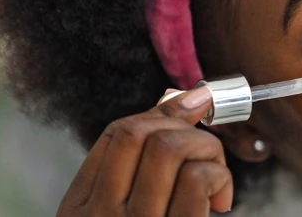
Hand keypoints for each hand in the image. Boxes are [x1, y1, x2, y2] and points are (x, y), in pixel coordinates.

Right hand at [57, 87, 232, 215]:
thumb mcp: (123, 212)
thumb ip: (142, 164)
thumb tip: (188, 98)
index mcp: (80, 207)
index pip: (117, 133)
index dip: (162, 113)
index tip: (194, 109)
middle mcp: (99, 216)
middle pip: (140, 132)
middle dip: (186, 127)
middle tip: (206, 156)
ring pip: (172, 147)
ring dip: (209, 152)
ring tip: (216, 183)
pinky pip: (198, 179)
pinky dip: (221, 178)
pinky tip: (220, 201)